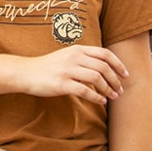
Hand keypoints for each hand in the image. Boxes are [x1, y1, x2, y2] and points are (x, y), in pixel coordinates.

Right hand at [10, 45, 129, 104]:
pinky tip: (101, 102)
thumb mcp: (67, 56)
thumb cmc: (48, 66)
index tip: (125, 75)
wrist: (26, 72)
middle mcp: (74, 57)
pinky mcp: (61, 84)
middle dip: (115, 80)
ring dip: (108, 89)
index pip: (105, 54)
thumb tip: (105, 68)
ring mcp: (67, 70)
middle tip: (120, 90)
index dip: (118, 64)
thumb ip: (84, 58)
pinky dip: (96, 97)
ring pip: (97, 78)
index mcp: (78, 49)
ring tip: (113, 96)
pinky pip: (85, 91)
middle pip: (104, 67)